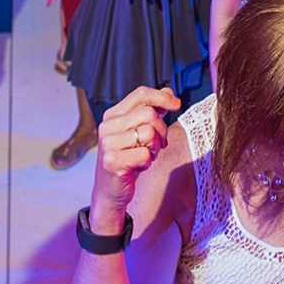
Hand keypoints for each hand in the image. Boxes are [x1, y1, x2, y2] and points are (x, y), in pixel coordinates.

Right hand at [92, 86, 178, 221]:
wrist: (111, 191)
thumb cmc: (128, 159)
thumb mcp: (139, 132)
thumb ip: (152, 110)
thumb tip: (168, 92)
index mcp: (112, 115)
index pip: (140, 94)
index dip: (162, 97)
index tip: (176, 104)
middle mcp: (107, 127)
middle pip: (149, 114)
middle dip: (161, 131)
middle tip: (155, 145)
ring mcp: (108, 144)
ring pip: (149, 133)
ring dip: (154, 148)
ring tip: (145, 156)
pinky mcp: (113, 161)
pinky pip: (145, 154)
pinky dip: (148, 162)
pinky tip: (138, 167)